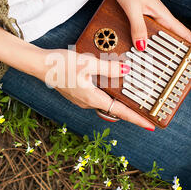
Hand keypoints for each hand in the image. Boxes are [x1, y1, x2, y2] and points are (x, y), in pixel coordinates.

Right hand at [39, 49, 155, 130]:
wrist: (40, 65)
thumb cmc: (61, 65)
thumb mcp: (89, 63)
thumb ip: (109, 68)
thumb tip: (126, 70)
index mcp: (92, 98)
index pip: (120, 112)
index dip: (137, 119)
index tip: (151, 126)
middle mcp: (88, 102)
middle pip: (114, 109)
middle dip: (131, 110)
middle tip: (147, 110)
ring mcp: (82, 99)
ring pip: (106, 101)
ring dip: (119, 100)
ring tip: (134, 96)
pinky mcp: (78, 93)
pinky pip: (97, 96)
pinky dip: (108, 93)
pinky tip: (113, 83)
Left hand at [105, 0, 190, 50]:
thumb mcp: (132, 8)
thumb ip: (137, 27)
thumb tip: (142, 46)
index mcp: (161, 12)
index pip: (182, 30)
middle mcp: (157, 13)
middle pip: (171, 33)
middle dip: (178, 47)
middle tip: (180, 62)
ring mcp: (148, 12)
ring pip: (158, 31)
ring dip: (160, 44)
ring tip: (159, 58)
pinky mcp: (138, 11)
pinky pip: (146, 28)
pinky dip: (146, 37)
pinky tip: (139, 43)